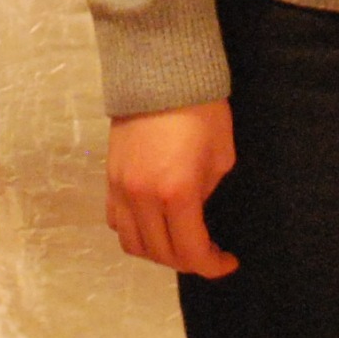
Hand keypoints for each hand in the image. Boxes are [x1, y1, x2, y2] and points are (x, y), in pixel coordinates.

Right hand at [107, 99, 238, 277]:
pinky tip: (154, 225)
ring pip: (133, 244)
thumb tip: (195, 210)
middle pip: (161, 254)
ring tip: (180, 243)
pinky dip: (135, 233)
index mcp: (176, 192)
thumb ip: (206, 193)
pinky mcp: (109, 178)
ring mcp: (121, 189)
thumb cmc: (202, 109)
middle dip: (189, 261)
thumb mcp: (221, 156)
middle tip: (208, 252)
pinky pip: (116, 222)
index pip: (191, 251)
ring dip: (158, 252)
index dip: (213, 265)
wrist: (162, 72)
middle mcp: (142, 198)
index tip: (228, 262)